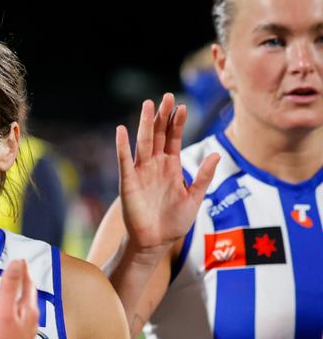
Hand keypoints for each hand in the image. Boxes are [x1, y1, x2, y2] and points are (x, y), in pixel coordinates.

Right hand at [117, 93, 219, 254]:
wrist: (155, 242)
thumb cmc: (174, 222)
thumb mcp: (194, 198)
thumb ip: (203, 177)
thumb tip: (216, 155)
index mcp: (171, 167)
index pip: (173, 138)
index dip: (177, 122)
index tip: (182, 106)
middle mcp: (155, 165)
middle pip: (159, 135)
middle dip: (163, 116)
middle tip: (167, 96)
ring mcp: (141, 172)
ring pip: (144, 142)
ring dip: (146, 124)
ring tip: (148, 105)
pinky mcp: (128, 182)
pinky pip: (125, 161)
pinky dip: (122, 146)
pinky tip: (122, 130)